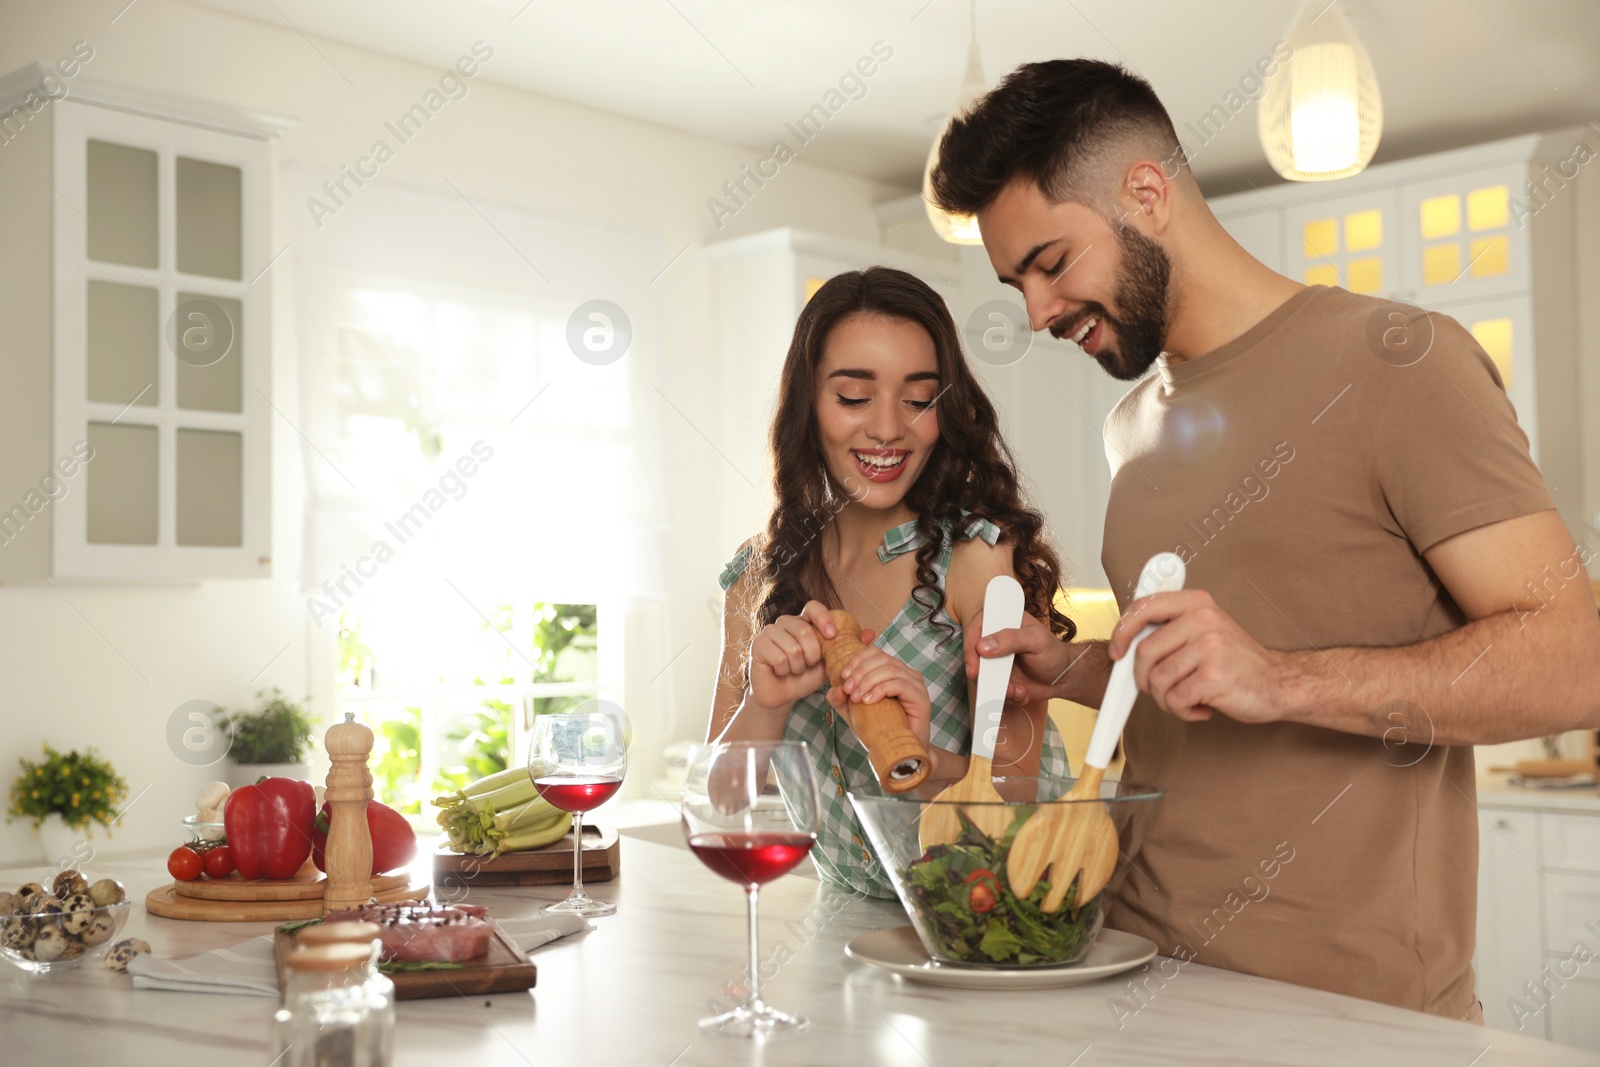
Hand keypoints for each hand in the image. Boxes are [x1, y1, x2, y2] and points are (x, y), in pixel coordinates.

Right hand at [747, 600, 837, 712]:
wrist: (781, 696)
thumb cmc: (804, 677)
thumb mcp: (830, 664)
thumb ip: (847, 648)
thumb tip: (871, 632)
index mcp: (803, 622)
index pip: (813, 607)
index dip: (823, 618)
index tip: (832, 635)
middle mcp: (785, 622)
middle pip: (805, 631)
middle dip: (812, 656)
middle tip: (807, 665)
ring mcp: (769, 632)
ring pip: (793, 648)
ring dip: (798, 666)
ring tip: (793, 670)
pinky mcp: (758, 645)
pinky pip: (779, 657)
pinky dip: (784, 670)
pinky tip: (780, 671)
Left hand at [826, 636, 932, 747]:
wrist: (902, 752)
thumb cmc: (882, 730)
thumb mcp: (854, 712)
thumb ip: (842, 699)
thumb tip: (836, 688)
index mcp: (894, 671)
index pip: (875, 652)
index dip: (857, 660)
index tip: (843, 676)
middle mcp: (907, 673)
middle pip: (881, 658)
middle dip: (860, 672)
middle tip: (848, 690)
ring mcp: (916, 684)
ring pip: (889, 669)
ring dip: (868, 682)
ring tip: (857, 698)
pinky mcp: (921, 697)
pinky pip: (899, 684)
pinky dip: (880, 690)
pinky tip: (869, 701)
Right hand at [965, 608, 1081, 702]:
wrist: (1064, 678)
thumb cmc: (1053, 653)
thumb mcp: (1036, 640)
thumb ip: (1011, 639)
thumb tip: (983, 646)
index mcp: (1003, 621)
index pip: (976, 627)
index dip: (970, 647)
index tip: (975, 667)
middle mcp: (995, 640)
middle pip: (974, 655)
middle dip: (985, 676)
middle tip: (1000, 685)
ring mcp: (995, 661)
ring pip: (982, 677)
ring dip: (999, 688)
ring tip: (1017, 690)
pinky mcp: (998, 678)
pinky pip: (992, 690)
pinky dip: (1006, 696)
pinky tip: (1022, 693)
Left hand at [1108, 590, 1287, 723]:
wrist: (1279, 684)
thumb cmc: (1236, 662)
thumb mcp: (1207, 630)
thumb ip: (1171, 628)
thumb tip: (1126, 641)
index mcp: (1197, 603)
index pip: (1144, 608)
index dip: (1122, 632)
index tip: (1117, 652)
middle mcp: (1203, 619)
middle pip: (1144, 652)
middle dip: (1145, 679)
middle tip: (1160, 688)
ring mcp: (1210, 647)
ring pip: (1157, 680)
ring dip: (1167, 699)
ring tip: (1188, 698)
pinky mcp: (1214, 676)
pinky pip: (1175, 700)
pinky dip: (1183, 711)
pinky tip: (1201, 707)